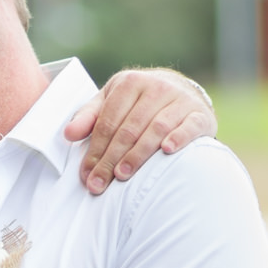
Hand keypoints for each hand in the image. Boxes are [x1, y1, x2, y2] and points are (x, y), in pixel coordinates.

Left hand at [64, 70, 216, 196]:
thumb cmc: (138, 102)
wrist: (181, 90)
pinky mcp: (199, 113)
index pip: (108, 121)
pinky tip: (167, 151)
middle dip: (111, 159)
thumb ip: (89, 117)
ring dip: (138, 153)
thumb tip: (68, 134)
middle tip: (99, 184)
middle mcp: (155, 87)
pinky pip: (189, 126)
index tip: (86, 175)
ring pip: (155, 128)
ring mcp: (179, 99)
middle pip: (128, 129)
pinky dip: (179, 137)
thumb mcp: (111, 101)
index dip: (95, 150)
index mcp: (129, 83)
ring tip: (123, 175)